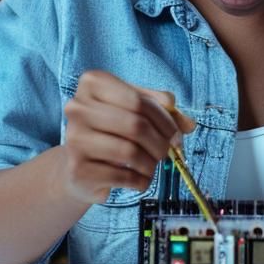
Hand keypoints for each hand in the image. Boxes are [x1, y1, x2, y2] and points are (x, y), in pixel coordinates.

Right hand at [60, 70, 194, 204]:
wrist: (80, 168)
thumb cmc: (112, 133)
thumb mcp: (136, 112)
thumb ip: (164, 111)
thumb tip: (189, 124)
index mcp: (92, 83)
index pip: (138, 100)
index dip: (165, 119)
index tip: (175, 133)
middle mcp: (77, 107)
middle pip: (135, 125)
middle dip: (161, 143)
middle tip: (167, 152)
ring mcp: (74, 139)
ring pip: (129, 151)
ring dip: (151, 163)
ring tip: (152, 166)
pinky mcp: (78, 170)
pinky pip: (123, 176)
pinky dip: (140, 181)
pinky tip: (139, 179)